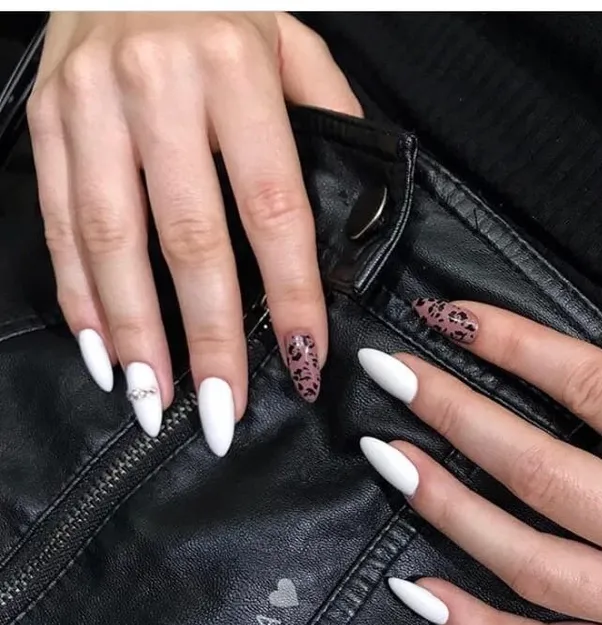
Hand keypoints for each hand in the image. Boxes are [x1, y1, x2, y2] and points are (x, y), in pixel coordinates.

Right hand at [28, 12, 361, 453]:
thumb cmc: (218, 4)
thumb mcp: (289, 40)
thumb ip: (327, 114)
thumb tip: (359, 202)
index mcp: (235, 71)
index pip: (273, 207)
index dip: (291, 294)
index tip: (302, 358)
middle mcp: (157, 88)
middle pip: (190, 240)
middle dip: (206, 337)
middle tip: (220, 412)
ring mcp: (91, 105)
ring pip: (113, 242)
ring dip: (136, 333)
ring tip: (156, 401)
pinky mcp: (46, 120)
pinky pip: (59, 223)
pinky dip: (80, 296)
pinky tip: (103, 349)